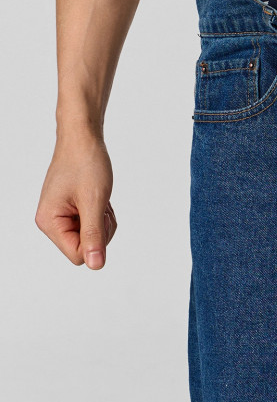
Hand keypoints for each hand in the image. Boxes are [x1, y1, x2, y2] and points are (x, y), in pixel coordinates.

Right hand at [35, 133, 116, 269]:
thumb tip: (96, 266)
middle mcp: (51, 222)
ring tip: (99, 196)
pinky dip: (100, 211)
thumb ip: (94, 234)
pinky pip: (91, 223)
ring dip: (102, 218)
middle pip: (85, 247)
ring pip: (91, 235)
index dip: (96, 240)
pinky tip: (97, 194)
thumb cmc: (86, 162)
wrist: (83, 136)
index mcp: (49, 222)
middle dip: (100, 228)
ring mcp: (60, 215)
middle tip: (100, 203)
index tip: (99, 215)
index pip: (78, 255)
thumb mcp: (94, 201)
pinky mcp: (70, 209)